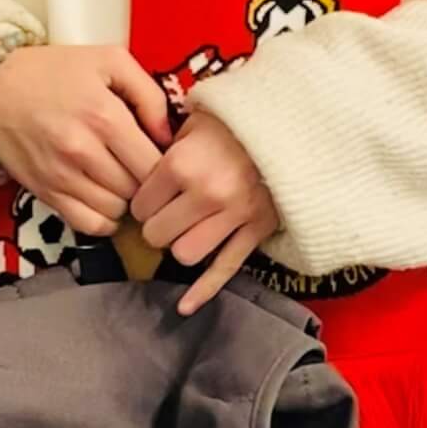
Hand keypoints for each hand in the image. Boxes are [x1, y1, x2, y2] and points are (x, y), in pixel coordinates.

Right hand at [0, 45, 171, 237]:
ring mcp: (61, 176)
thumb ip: (149, 94)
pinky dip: (102, 218)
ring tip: (118, 178)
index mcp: (104, 116)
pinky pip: (87, 225)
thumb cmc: (53, 70)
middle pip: (138, 189)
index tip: (159, 154)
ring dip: (124, 199)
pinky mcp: (44, 193)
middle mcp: (83, 150)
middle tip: (138, 165)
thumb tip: (168, 137)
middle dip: (145, 180)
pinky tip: (102, 198)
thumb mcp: (108, 60)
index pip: (155, 164)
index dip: (165, 164)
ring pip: (116, 209)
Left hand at [130, 111, 278, 313]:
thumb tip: (136, 168)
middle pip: (158, 234)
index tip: (149, 197)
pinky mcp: (256, 230)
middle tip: (164, 216)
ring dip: (180, 246)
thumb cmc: (233, 121)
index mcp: (182, 164)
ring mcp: (233, 215)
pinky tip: (185, 306)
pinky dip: (204, 291)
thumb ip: (163, 146)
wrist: (290, 125)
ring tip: (185, 231)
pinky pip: (225, 269)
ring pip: (186, 254)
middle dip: (156, 228)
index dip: (141, 204)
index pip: (141, 205)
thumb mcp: (193, 121)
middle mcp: (205, 194)